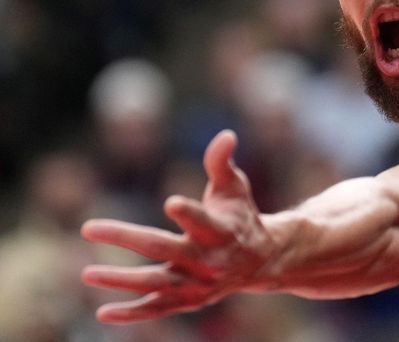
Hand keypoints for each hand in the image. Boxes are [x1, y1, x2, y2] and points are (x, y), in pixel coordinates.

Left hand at [81, 130, 276, 322]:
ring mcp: (198, 283)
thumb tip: (226, 134)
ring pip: (157, 283)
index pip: (203, 221)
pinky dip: (133, 313)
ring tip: (88, 272)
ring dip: (122, 280)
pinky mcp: (190, 300)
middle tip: (88, 227)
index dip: (189, 214)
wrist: (261, 260)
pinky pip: (159, 308)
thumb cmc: (241, 214)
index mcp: (222, 230)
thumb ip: (221, 163)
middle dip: (126, 238)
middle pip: (163, 248)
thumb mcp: (235, 187)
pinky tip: (103, 312)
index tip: (171, 202)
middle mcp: (209, 259)